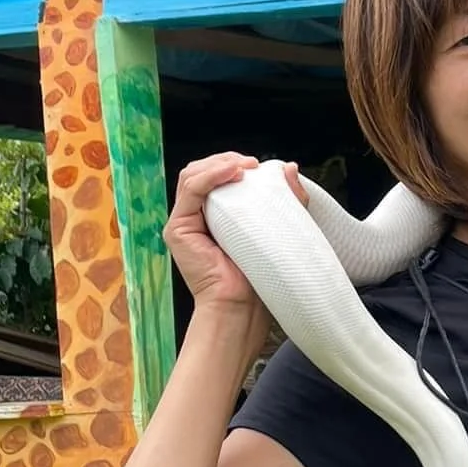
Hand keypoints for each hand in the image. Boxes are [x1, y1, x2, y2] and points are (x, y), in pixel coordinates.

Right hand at [164, 154, 306, 317]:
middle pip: (201, 171)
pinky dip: (210, 175)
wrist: (244, 306)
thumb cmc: (259, 275)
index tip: (259, 166)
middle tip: (253, 164)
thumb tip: (289, 167)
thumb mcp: (276, 227)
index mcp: (214, 215)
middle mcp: (196, 216)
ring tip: (244, 166)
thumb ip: (284, 198)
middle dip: (226, 159)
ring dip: (219, 163)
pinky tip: (232, 172)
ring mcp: (184, 221)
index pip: (215, 175)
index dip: (233, 163)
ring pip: (193, 175)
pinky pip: (191, 190)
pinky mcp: (178, 229)